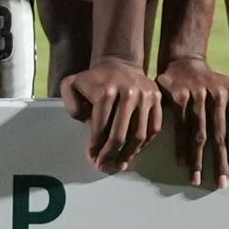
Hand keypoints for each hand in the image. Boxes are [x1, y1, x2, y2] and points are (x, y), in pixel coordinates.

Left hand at [59, 59, 163, 173]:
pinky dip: (144, 144)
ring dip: (128, 154)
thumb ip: (71, 103)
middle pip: (120, 134)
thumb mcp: (71, 84)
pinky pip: (154, 128)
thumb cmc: (93, 79)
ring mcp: (145, 96)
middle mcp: (128, 93)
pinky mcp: (157, 98)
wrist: (119, 63)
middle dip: (110, 154)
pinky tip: (134, 151)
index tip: (92, 157)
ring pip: (139, 134)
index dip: (95, 145)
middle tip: (104, 165)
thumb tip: (85, 121)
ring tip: (120, 164)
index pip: (100, 126)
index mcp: (105, 90)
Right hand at [158, 57, 228, 187]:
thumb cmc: (212, 82)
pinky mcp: (179, 97)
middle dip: (220, 163)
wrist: (184, 61)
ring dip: (197, 160)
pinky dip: (181, 147)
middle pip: (220, 136)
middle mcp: (218, 95)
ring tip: (196, 179)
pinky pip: (181, 128)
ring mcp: (197, 96)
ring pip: (199, 135)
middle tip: (220, 183)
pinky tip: (182, 162)